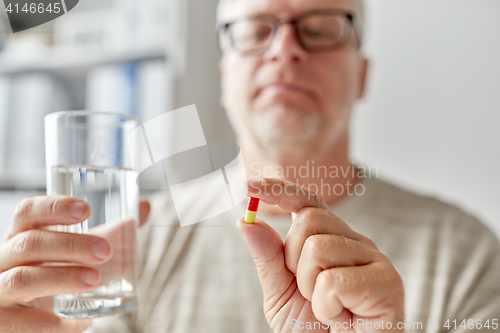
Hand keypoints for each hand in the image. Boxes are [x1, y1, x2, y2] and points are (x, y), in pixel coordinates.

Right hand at [0, 195, 149, 332]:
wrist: (32, 319)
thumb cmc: (58, 275)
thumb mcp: (80, 252)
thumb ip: (112, 231)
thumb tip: (145, 206)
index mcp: (22, 236)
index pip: (28, 212)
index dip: (54, 207)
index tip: (86, 209)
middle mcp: (4, 260)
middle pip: (29, 243)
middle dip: (69, 245)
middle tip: (105, 250)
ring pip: (21, 279)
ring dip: (61, 277)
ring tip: (94, 279)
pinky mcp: (2, 322)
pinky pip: (18, 323)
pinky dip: (47, 324)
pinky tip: (77, 322)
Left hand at [238, 178, 403, 332]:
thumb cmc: (315, 331)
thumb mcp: (280, 292)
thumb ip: (268, 257)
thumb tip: (247, 220)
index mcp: (334, 240)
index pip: (308, 203)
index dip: (279, 190)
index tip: (247, 185)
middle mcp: (356, 243)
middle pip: (308, 219)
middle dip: (293, 261)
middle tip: (309, 293)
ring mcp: (375, 260)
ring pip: (318, 248)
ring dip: (310, 289)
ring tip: (328, 309)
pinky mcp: (388, 283)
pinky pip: (333, 281)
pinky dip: (326, 308)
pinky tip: (341, 319)